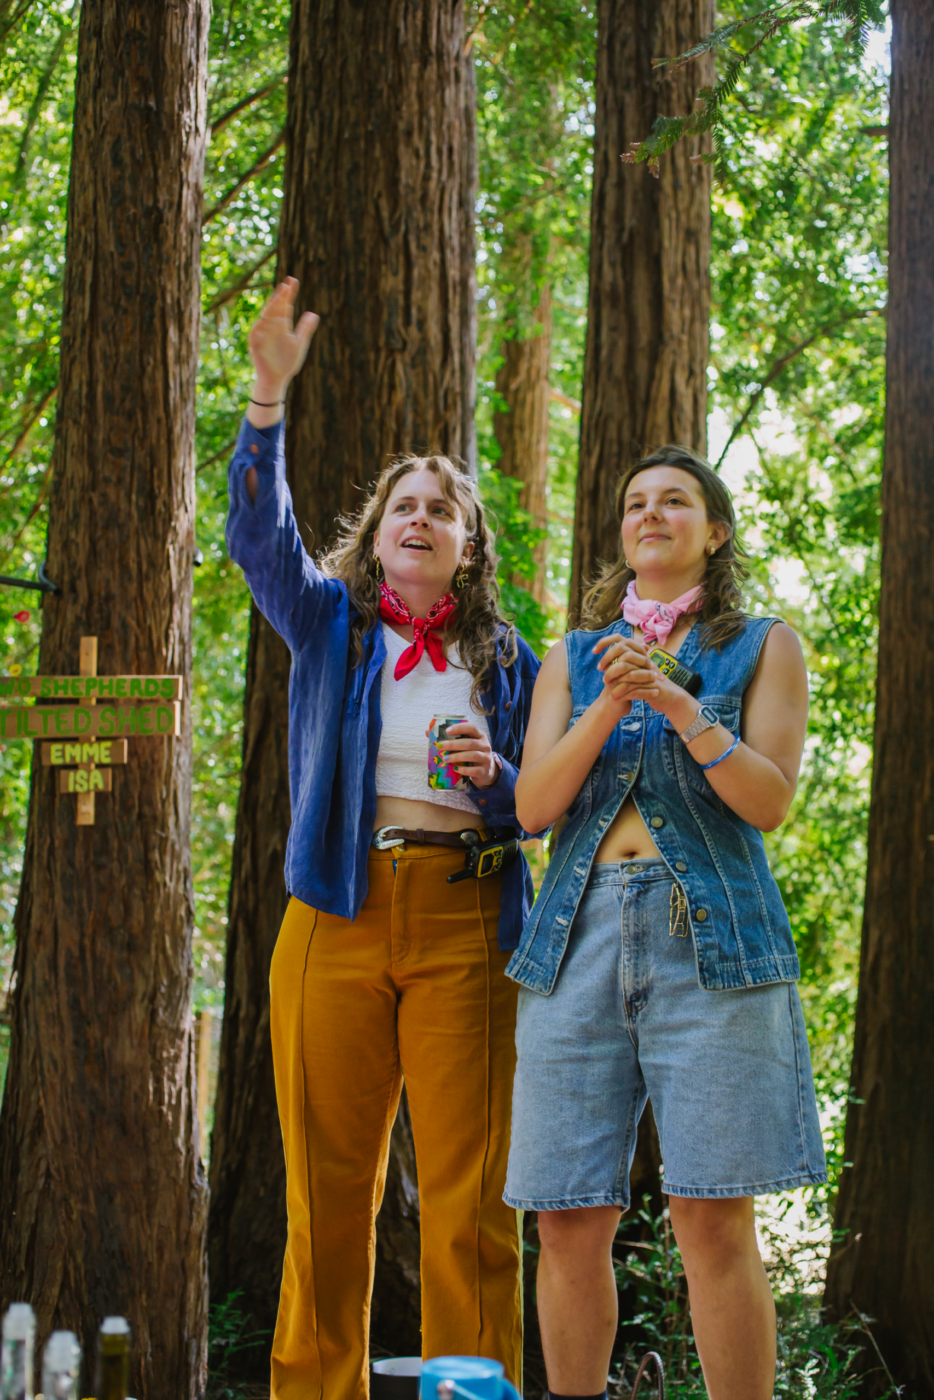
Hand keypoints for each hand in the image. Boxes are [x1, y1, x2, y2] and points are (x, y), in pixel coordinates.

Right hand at [248, 277, 318, 399]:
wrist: (278, 379)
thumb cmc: (288, 362)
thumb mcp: (299, 343)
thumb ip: (305, 329)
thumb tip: (313, 314)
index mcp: (282, 325)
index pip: (285, 305)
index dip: (289, 294)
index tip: (293, 280)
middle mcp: (272, 326)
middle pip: (275, 307)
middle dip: (280, 297)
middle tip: (287, 285)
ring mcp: (263, 334)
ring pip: (265, 317)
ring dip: (272, 308)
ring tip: (280, 299)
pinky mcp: (256, 345)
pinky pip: (256, 333)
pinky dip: (260, 326)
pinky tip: (267, 319)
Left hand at [435, 722, 499, 788]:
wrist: (486, 772)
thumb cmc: (471, 755)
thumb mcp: (465, 745)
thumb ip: (450, 738)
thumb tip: (428, 732)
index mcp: (480, 736)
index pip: (472, 728)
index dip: (460, 728)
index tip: (446, 731)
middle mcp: (485, 745)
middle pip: (470, 743)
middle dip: (453, 744)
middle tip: (439, 747)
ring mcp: (486, 758)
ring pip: (473, 755)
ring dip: (457, 757)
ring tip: (445, 759)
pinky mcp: (485, 771)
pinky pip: (474, 770)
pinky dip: (464, 770)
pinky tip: (455, 769)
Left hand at [594, 634, 700, 730]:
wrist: (668, 697)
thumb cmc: (649, 684)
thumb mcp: (637, 669)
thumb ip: (625, 662)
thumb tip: (608, 656)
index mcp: (641, 654)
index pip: (622, 640)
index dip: (606, 642)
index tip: (594, 651)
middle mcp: (645, 661)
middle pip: (624, 654)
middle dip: (608, 661)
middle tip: (600, 670)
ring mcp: (649, 674)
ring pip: (628, 672)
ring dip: (614, 679)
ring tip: (606, 685)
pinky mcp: (652, 687)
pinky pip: (633, 689)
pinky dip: (622, 693)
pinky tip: (614, 697)